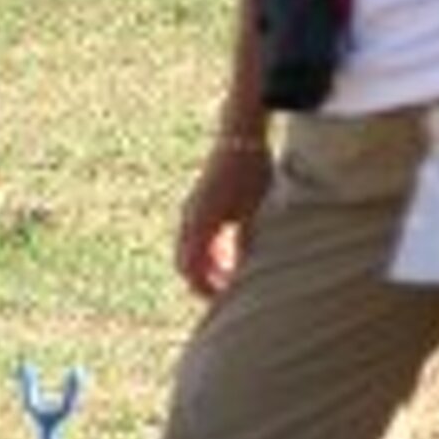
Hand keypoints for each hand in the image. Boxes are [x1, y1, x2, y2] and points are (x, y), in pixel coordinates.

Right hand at [175, 140, 274, 300]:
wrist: (240, 137)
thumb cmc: (250, 172)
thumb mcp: (252, 212)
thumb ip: (244, 243)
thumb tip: (243, 273)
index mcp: (200, 223)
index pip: (191, 270)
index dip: (205, 290)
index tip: (224, 301)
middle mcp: (189, 219)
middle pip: (185, 264)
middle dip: (203, 281)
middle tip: (226, 294)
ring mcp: (191, 211)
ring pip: (190, 251)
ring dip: (207, 266)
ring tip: (231, 274)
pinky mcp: (198, 204)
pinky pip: (197, 236)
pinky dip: (209, 250)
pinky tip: (231, 251)